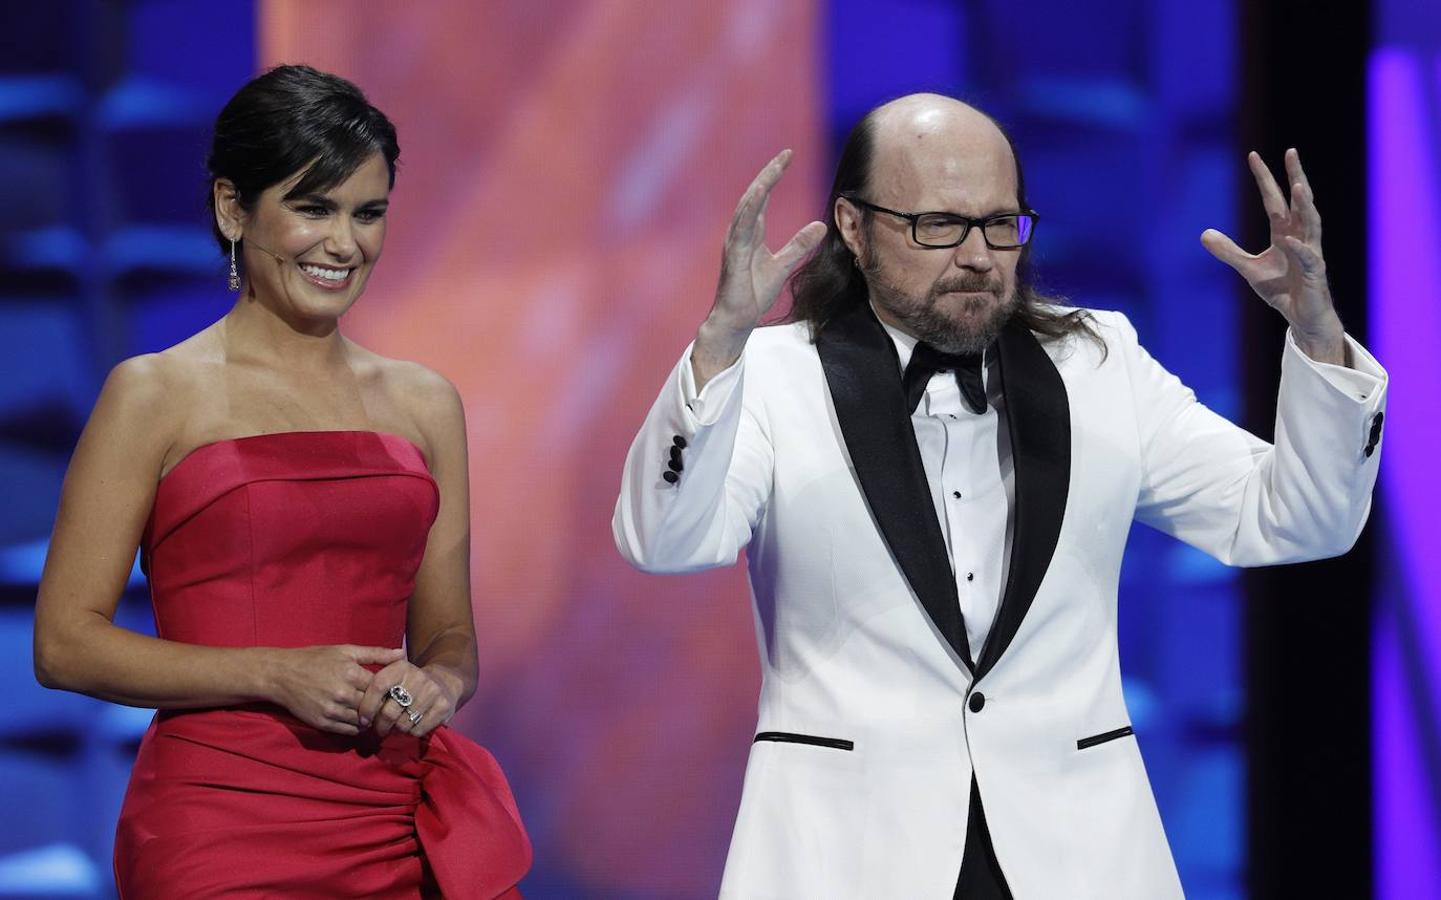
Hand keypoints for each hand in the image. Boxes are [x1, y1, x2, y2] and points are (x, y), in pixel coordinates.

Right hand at [265, 644, 404, 734]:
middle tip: (388, 706)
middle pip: (374, 706)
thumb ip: (375, 654)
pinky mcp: (322, 723)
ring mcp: (332, 710)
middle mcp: (342, 693)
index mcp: (350, 672)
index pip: (382, 687)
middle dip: (381, 706)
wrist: (282, 675)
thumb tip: (402, 654)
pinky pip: (349, 731)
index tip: (393, 691)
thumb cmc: (316, 659)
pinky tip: (358, 719)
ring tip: (373, 713)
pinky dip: (357, 727)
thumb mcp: (346, 651)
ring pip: (363, 721)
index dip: (389, 690)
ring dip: (370, 718)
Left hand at [357, 658, 462, 738]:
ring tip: (394, 728)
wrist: (444, 682)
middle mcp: (418, 677)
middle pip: (389, 711)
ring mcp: (432, 691)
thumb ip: (373, 685)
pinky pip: (418, 730)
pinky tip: (409, 728)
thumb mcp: (393, 674)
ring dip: (395, 731)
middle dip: (380, 725)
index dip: (367, 706)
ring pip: (403, 724)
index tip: (363, 719)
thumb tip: (356, 710)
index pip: (377, 686)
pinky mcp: (443, 706)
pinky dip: (410, 734)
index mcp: (401, 667)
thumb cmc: (408, 683)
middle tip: (379, 729)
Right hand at [693, 149, 826, 386]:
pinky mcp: (733, 256)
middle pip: (754, 195)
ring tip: (774, 168)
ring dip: (760, 186)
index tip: (788, 157)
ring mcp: (734, 243)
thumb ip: (799, 246)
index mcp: (751, 233)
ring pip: (746, 207)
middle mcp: (740, 233)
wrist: (736, 320)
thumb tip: (821, 225)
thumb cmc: (753, 294)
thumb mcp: (784, 266)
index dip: (774, 176)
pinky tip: (757, 196)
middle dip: (769, 173)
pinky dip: (749, 210)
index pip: (762, 198)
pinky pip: (740, 228)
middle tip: (786, 154)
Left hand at [1200, 149, 1345, 363]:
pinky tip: (1290, 239)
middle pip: (1299, 201)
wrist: (1302, 318)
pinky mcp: (1316, 273)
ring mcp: (1311, 253)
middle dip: (1295, 176)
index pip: (1274, 200)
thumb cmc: (1282, 290)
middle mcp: (1301, 237)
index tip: (1254, 155)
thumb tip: (1204, 233)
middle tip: (1291, 152)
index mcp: (1285, 233)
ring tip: (1298, 185)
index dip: (1265, 178)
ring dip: (1305, 204)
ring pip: (1311, 223)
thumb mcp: (1248, 269)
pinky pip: (1309, 257)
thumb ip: (1229, 251)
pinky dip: (1299, 248)